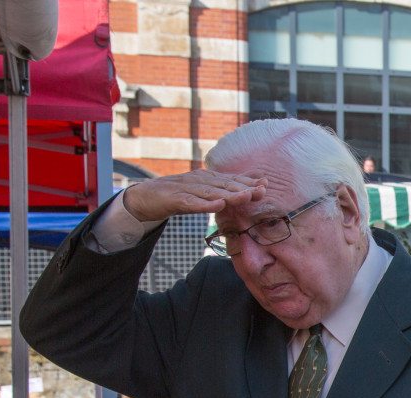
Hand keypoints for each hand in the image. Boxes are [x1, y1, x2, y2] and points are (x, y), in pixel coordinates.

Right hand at [122, 170, 266, 221]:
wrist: (144, 197)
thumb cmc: (176, 196)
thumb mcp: (201, 193)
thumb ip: (220, 191)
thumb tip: (246, 191)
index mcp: (206, 179)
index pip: (230, 180)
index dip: (248, 181)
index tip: (266, 184)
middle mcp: (198, 181)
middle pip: (224, 184)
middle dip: (244, 187)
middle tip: (262, 190)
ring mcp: (186, 189)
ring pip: (211, 192)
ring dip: (230, 194)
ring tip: (246, 196)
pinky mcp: (174, 199)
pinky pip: (191, 202)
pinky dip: (205, 204)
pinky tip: (217, 205)